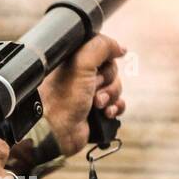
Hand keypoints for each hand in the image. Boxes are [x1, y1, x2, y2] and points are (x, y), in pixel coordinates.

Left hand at [39, 34, 127, 157]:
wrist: (57, 131)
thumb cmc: (62, 97)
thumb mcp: (81, 63)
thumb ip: (101, 47)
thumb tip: (120, 48)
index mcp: (73, 59)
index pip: (101, 49)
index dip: (105, 58)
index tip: (98, 67)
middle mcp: (81, 75)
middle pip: (112, 69)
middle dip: (107, 81)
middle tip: (92, 89)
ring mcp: (89, 94)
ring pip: (116, 87)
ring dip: (111, 96)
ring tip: (96, 105)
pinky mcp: (96, 111)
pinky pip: (117, 104)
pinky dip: (115, 108)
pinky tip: (106, 113)